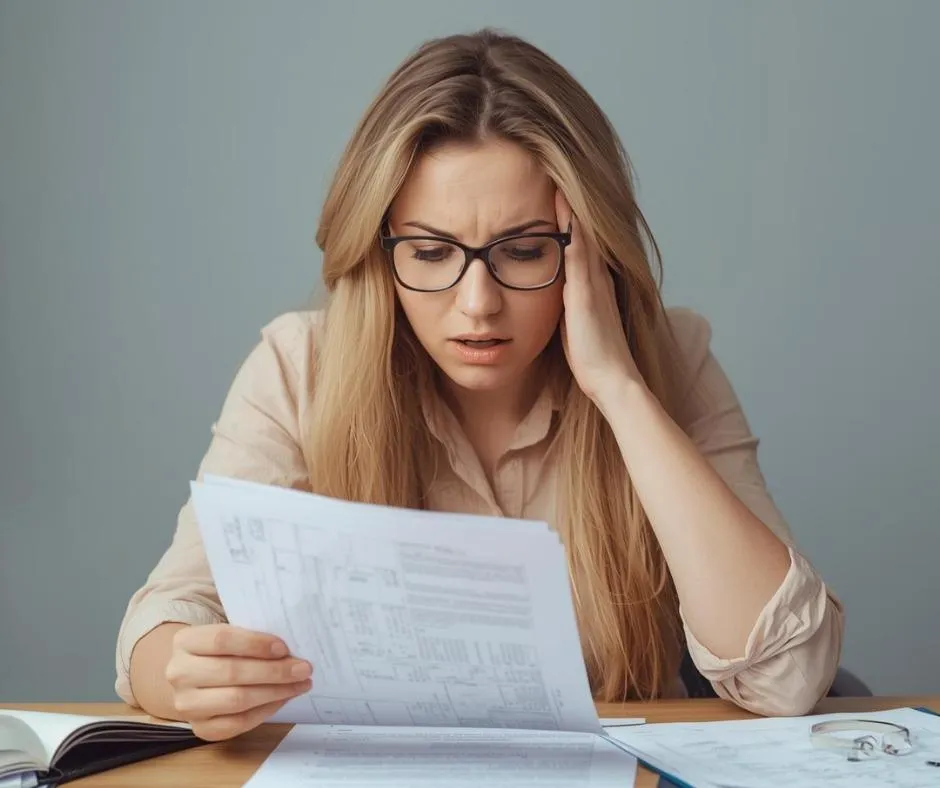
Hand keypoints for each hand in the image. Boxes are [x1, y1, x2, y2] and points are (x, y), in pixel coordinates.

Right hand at [165, 624, 311, 740]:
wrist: (192, 678)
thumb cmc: (219, 652)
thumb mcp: (227, 634)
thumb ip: (250, 637)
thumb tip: (290, 650)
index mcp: (185, 641)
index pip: (221, 639)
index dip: (255, 644)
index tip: (284, 648)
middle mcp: (179, 673)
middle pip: (232, 672)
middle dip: (274, 671)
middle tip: (303, 668)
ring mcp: (186, 704)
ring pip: (237, 700)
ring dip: (275, 692)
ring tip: (300, 684)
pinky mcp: (200, 729)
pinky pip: (238, 723)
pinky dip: (265, 711)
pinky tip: (283, 698)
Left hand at [555, 190, 643, 404]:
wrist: (613, 379)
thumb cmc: (594, 358)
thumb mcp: (577, 325)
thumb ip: (570, 307)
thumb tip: (559, 300)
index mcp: (593, 286)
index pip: (582, 246)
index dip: (572, 221)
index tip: (559, 195)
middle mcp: (597, 280)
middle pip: (585, 234)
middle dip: (572, 207)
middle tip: (559, 175)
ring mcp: (593, 286)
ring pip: (583, 239)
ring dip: (572, 212)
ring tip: (559, 182)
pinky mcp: (585, 296)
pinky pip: (579, 258)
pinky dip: (573, 234)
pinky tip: (566, 214)